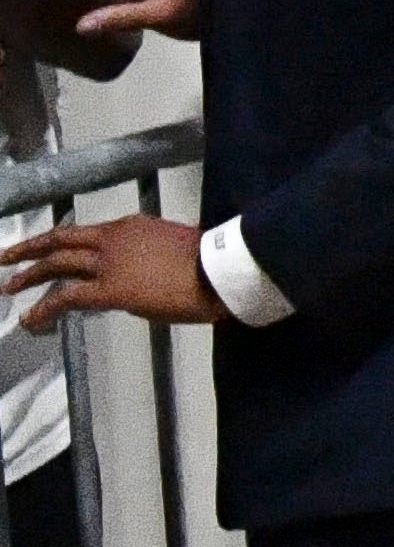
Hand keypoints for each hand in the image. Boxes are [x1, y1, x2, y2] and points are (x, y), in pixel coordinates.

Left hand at [1, 216, 216, 333]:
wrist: (220, 272)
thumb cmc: (210, 264)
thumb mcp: (172, 249)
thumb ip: (145, 259)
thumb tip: (133, 279)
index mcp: (132, 227)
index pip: (90, 234)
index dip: (67, 242)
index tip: (53, 249)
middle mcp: (113, 238)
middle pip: (62, 240)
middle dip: (31, 249)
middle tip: (9, 257)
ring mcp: (108, 263)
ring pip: (57, 263)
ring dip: (28, 274)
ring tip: (9, 285)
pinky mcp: (108, 290)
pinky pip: (66, 298)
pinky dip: (44, 308)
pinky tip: (31, 319)